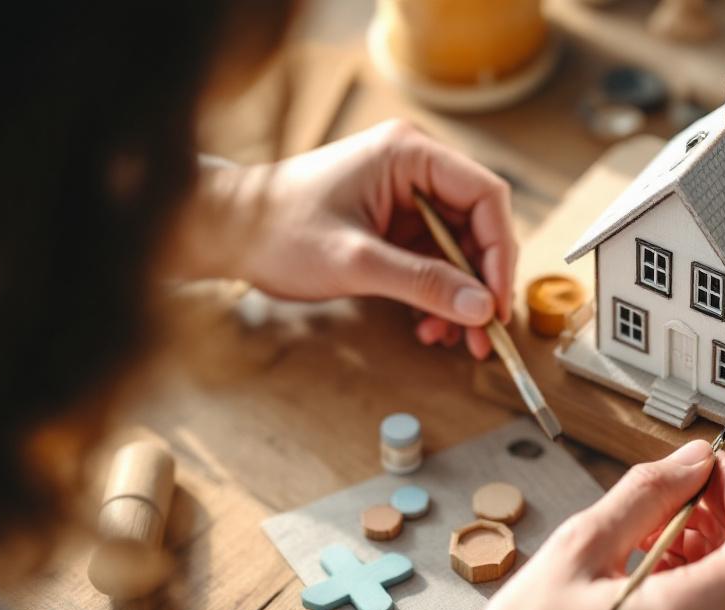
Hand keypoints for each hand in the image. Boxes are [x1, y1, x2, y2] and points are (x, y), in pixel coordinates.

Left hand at [192, 120, 515, 359]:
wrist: (225, 233)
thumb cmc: (277, 231)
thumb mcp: (356, 262)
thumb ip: (423, 283)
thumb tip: (482, 309)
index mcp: (409, 155)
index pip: (485, 197)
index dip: (499, 252)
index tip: (496, 303)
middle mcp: (414, 170)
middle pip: (477, 226)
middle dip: (480, 284)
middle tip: (483, 334)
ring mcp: (404, 198)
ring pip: (458, 250)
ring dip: (459, 297)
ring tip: (449, 339)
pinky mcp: (392, 225)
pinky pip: (433, 261)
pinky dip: (436, 296)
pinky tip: (429, 326)